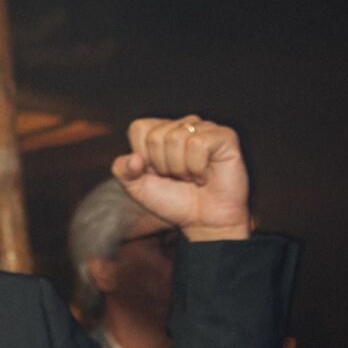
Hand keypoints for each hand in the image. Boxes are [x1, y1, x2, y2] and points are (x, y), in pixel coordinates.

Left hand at [113, 116, 251, 240]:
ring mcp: (205, 129)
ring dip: (179, 168)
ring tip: (190, 177)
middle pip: (155, 136)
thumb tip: (134, 158)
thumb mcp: (137, 188)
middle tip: (177, 177)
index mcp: (160, 132)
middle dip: (162, 166)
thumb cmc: (173, 201)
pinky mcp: (225, 137)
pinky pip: (198, 144)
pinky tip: (204, 176)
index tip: (156, 173)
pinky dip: (197, 167)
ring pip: (176, 138)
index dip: (142, 156)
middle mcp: (183, 126)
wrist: (203, 221)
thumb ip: (122, 170)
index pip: (139, 128)